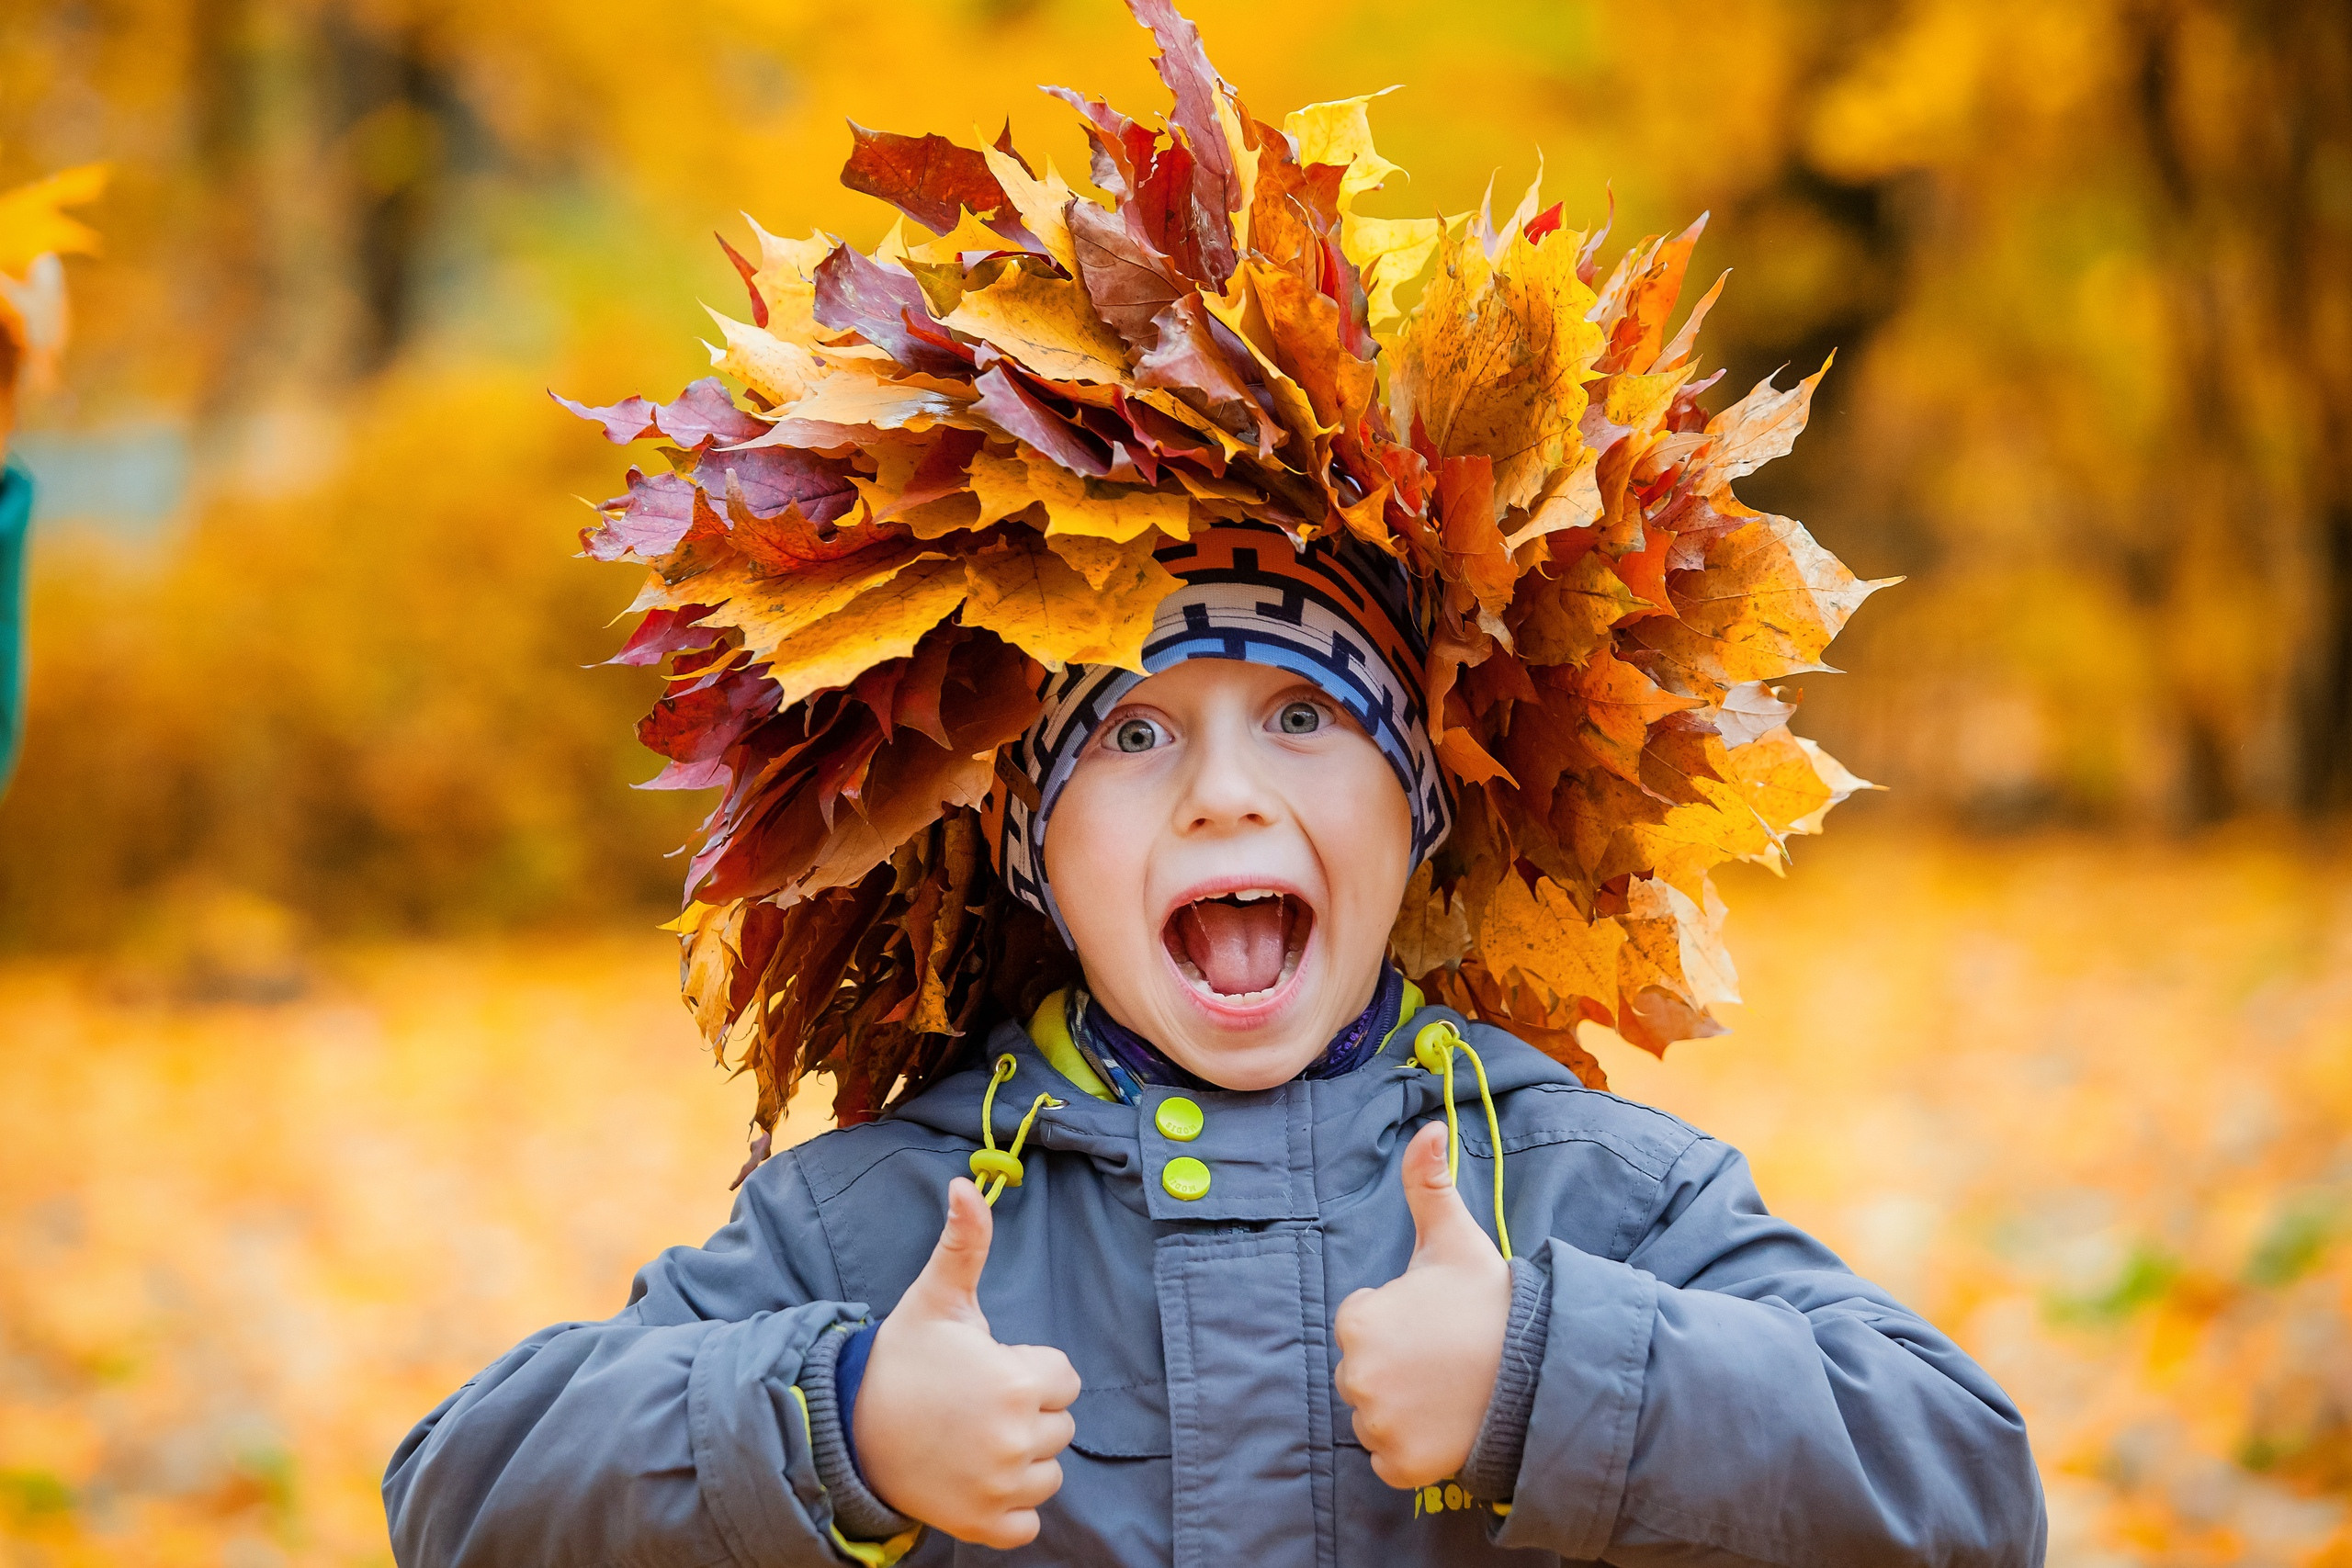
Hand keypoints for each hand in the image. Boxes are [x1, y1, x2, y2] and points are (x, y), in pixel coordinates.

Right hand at [852, 1177, 1080, 1547]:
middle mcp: (1017, 1440)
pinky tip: (976, 1478)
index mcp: (1017, 1382)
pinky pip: (1029, 1521)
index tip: (988, 1366)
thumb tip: (967, 1183)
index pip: (1064, 1376)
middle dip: (1026, 1411)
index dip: (1029, 1366)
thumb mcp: (936, 1298)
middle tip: (974, 1402)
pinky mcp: (985, 1525)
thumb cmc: (901, 1359)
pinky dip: (1009, 1507)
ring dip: (1022, 1459)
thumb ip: (965, 1242)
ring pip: (1049, 1473)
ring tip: (972, 1437)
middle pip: (1060, 1425)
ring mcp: (1001, 1489)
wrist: (845, 1428)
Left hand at [1333, 1121, 1512, 1488]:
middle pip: (1363, 1371)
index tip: (1434, 1319)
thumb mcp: (1454, 1238)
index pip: (1359, 1321)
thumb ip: (1426, 1183)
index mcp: (1359, 1319)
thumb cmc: (1491, 1302)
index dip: (1398, 1318)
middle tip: (1444, 1355)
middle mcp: (1356, 1375)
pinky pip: (1388, 1457)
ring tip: (1448, 1388)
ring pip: (1374, 1414)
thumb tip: (1427, 1127)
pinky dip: (1412, 1449)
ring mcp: (1377, 1425)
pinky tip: (1446, 1423)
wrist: (1541, 1370)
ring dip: (1402, 1406)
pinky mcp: (1399, 1466)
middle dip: (1396, 1364)